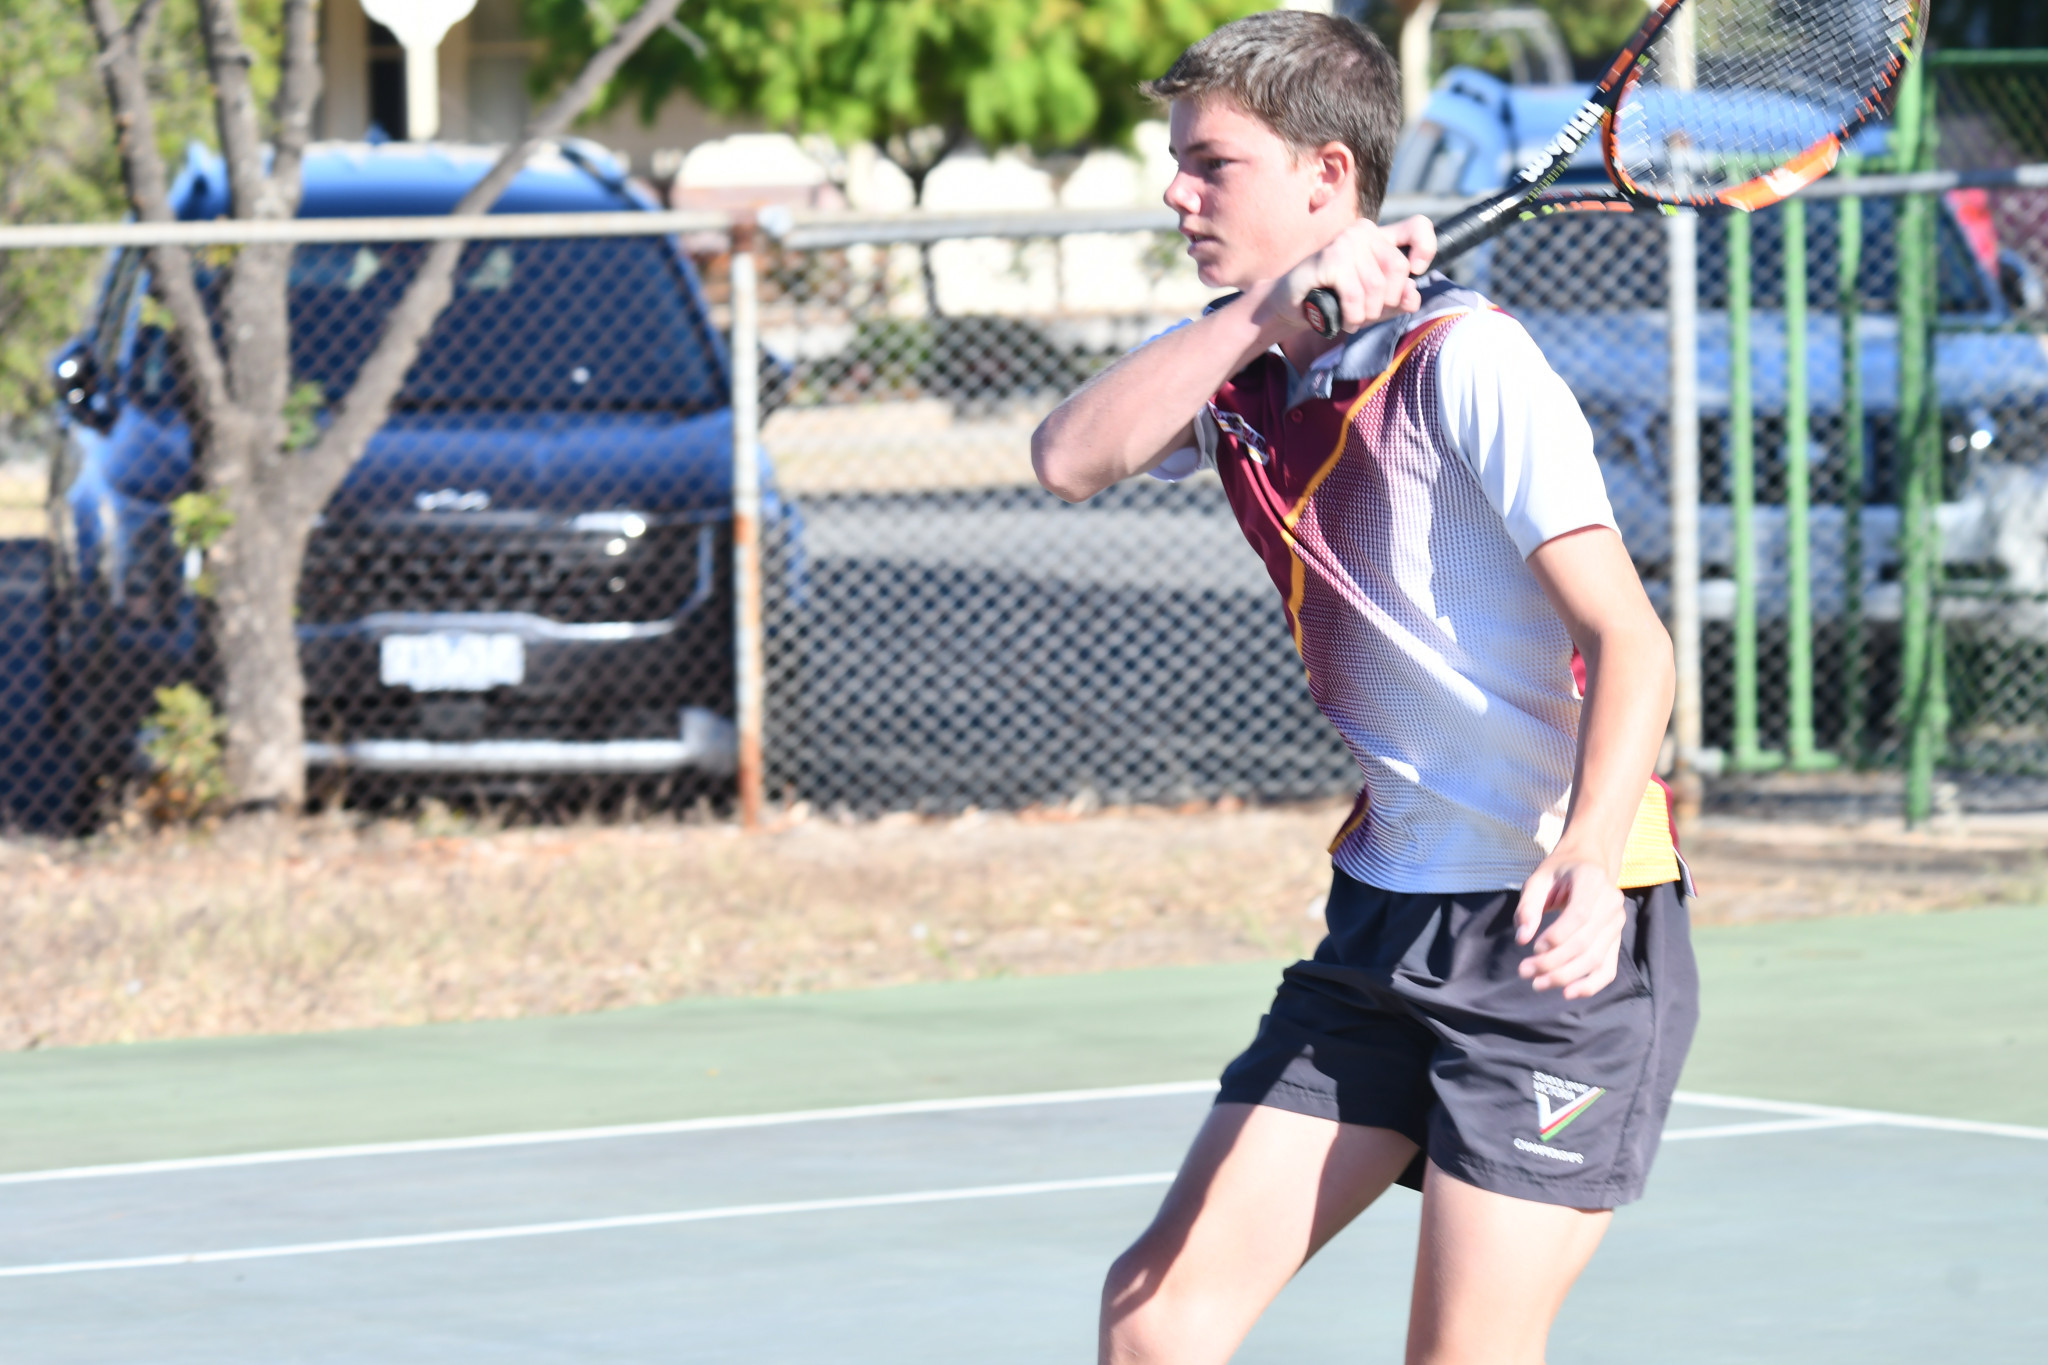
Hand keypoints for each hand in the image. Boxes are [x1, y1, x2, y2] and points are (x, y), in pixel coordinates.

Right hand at [1255, 217, 1437, 333]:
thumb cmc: (1333, 300)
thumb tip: (1412, 295)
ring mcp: (1346, 241)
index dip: (1426, 249)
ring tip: (1350, 317)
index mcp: (1379, 237)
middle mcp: (1364, 231)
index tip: (1416, 272)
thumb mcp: (1373, 302)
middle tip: (1367, 313)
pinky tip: (1341, 318)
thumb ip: (1398, 299)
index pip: (1418, 227)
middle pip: (1399, 269)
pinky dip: (1351, 315)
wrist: (1290, 304)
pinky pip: (1355, 295)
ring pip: (1377, 287)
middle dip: (1387, 302)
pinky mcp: (1330, 257)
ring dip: (1365, 314)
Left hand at [1514, 855, 1625, 998]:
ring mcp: (1617, 924)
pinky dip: (1591, 984)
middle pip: (1585, 942)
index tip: (1533, 948)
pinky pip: (1608, 968)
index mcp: (1592, 881)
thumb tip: (1522, 938)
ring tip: (1538, 984)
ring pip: (1595, 958)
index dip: (1557, 936)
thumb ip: (1528, 906)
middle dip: (1553, 962)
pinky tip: (1568, 993)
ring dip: (1566, 976)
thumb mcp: (1538, 878)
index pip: (1580, 914)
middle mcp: (1611, 903)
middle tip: (1524, 972)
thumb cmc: (1560, 871)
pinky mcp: (1616, 940)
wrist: (1590, 864)